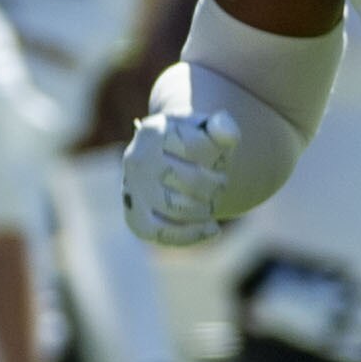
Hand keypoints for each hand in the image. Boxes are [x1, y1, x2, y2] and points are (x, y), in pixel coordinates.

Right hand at [122, 95, 239, 246]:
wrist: (165, 162)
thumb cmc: (192, 144)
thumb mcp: (207, 129)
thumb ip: (222, 127)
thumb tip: (226, 130)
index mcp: (153, 131)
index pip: (196, 147)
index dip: (218, 155)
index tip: (220, 155)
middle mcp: (137, 160)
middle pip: (192, 181)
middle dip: (216, 185)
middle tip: (220, 182)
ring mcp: (134, 192)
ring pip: (180, 209)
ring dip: (207, 208)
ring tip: (211, 200)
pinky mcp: (136, 220)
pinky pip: (166, 234)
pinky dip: (194, 234)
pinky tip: (212, 229)